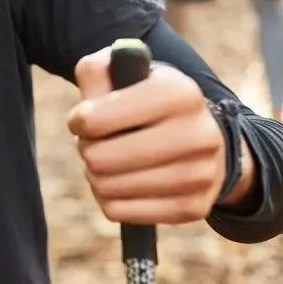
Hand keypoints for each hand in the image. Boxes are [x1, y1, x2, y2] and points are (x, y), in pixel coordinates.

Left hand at [67, 47, 225, 224]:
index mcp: (180, 92)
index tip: (86, 118)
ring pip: (106, 187)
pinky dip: (109, 198)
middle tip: (99, 142)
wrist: (203, 136)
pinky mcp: (193, 209)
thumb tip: (85, 112)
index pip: (93, 120)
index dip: (79, 120)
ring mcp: (201, 175)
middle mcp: (198, 134)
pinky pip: (118, 212)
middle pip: (98, 159)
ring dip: (96, 175)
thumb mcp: (125, 72)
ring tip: (112, 160)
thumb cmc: (148, 100)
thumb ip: (96, 73)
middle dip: (87, 149)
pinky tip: (123, 181)